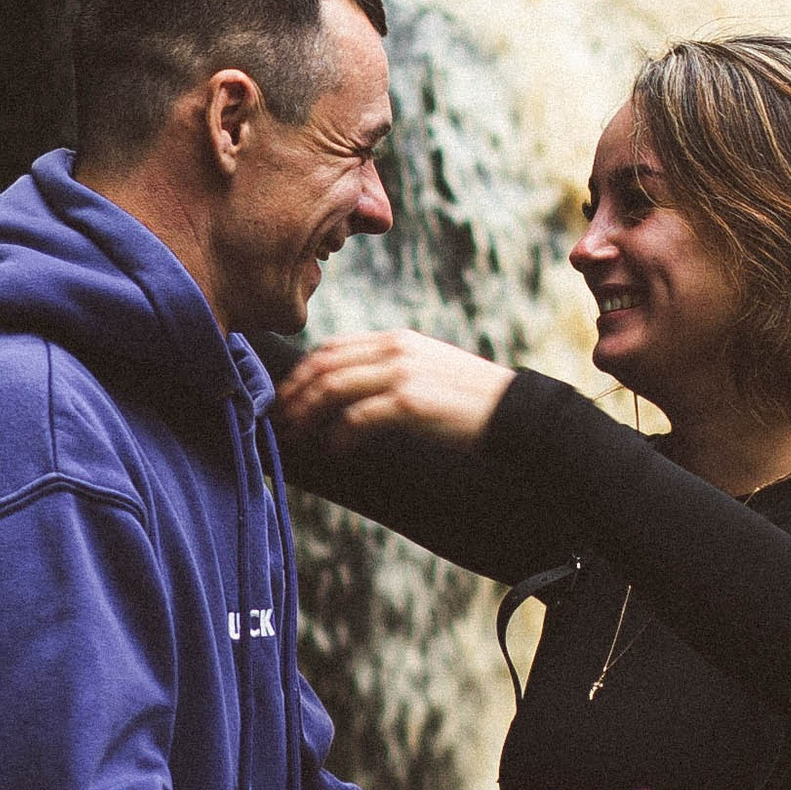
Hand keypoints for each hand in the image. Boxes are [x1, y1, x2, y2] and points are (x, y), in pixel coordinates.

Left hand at [272, 327, 512, 447]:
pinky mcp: (410, 402)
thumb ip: (391, 369)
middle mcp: (395, 349)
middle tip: (279, 418)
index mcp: (397, 339)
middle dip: (295, 392)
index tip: (287, 395)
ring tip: (296, 435)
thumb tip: (352, 390)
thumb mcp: (427, 368)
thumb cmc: (468, 399)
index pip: (333, 346)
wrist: (510, 411)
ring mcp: (402, 373)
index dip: (302, 371)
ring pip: (334, 387)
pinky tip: (335, 450)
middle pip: (325, 364)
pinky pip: (358, 417)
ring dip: (307, 413)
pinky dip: (339, 435)